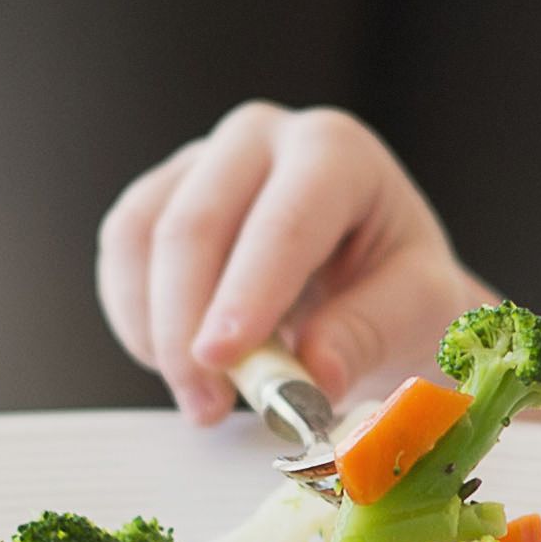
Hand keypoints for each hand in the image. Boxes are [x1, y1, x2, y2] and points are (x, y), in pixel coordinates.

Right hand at [96, 101, 493, 422]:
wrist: (372, 279)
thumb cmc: (400, 286)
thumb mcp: (418, 311)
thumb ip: (368, 334)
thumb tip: (312, 374)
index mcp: (337, 150)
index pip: (286, 219)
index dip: (249, 291)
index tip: (224, 358)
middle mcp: (262, 137)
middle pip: (197, 222)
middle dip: (188, 325)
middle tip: (206, 404)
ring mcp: (202, 160)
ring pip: (143, 234)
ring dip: (155, 328)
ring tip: (200, 399)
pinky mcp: (160, 193)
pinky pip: (122, 249)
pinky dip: (135, 316)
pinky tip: (174, 362)